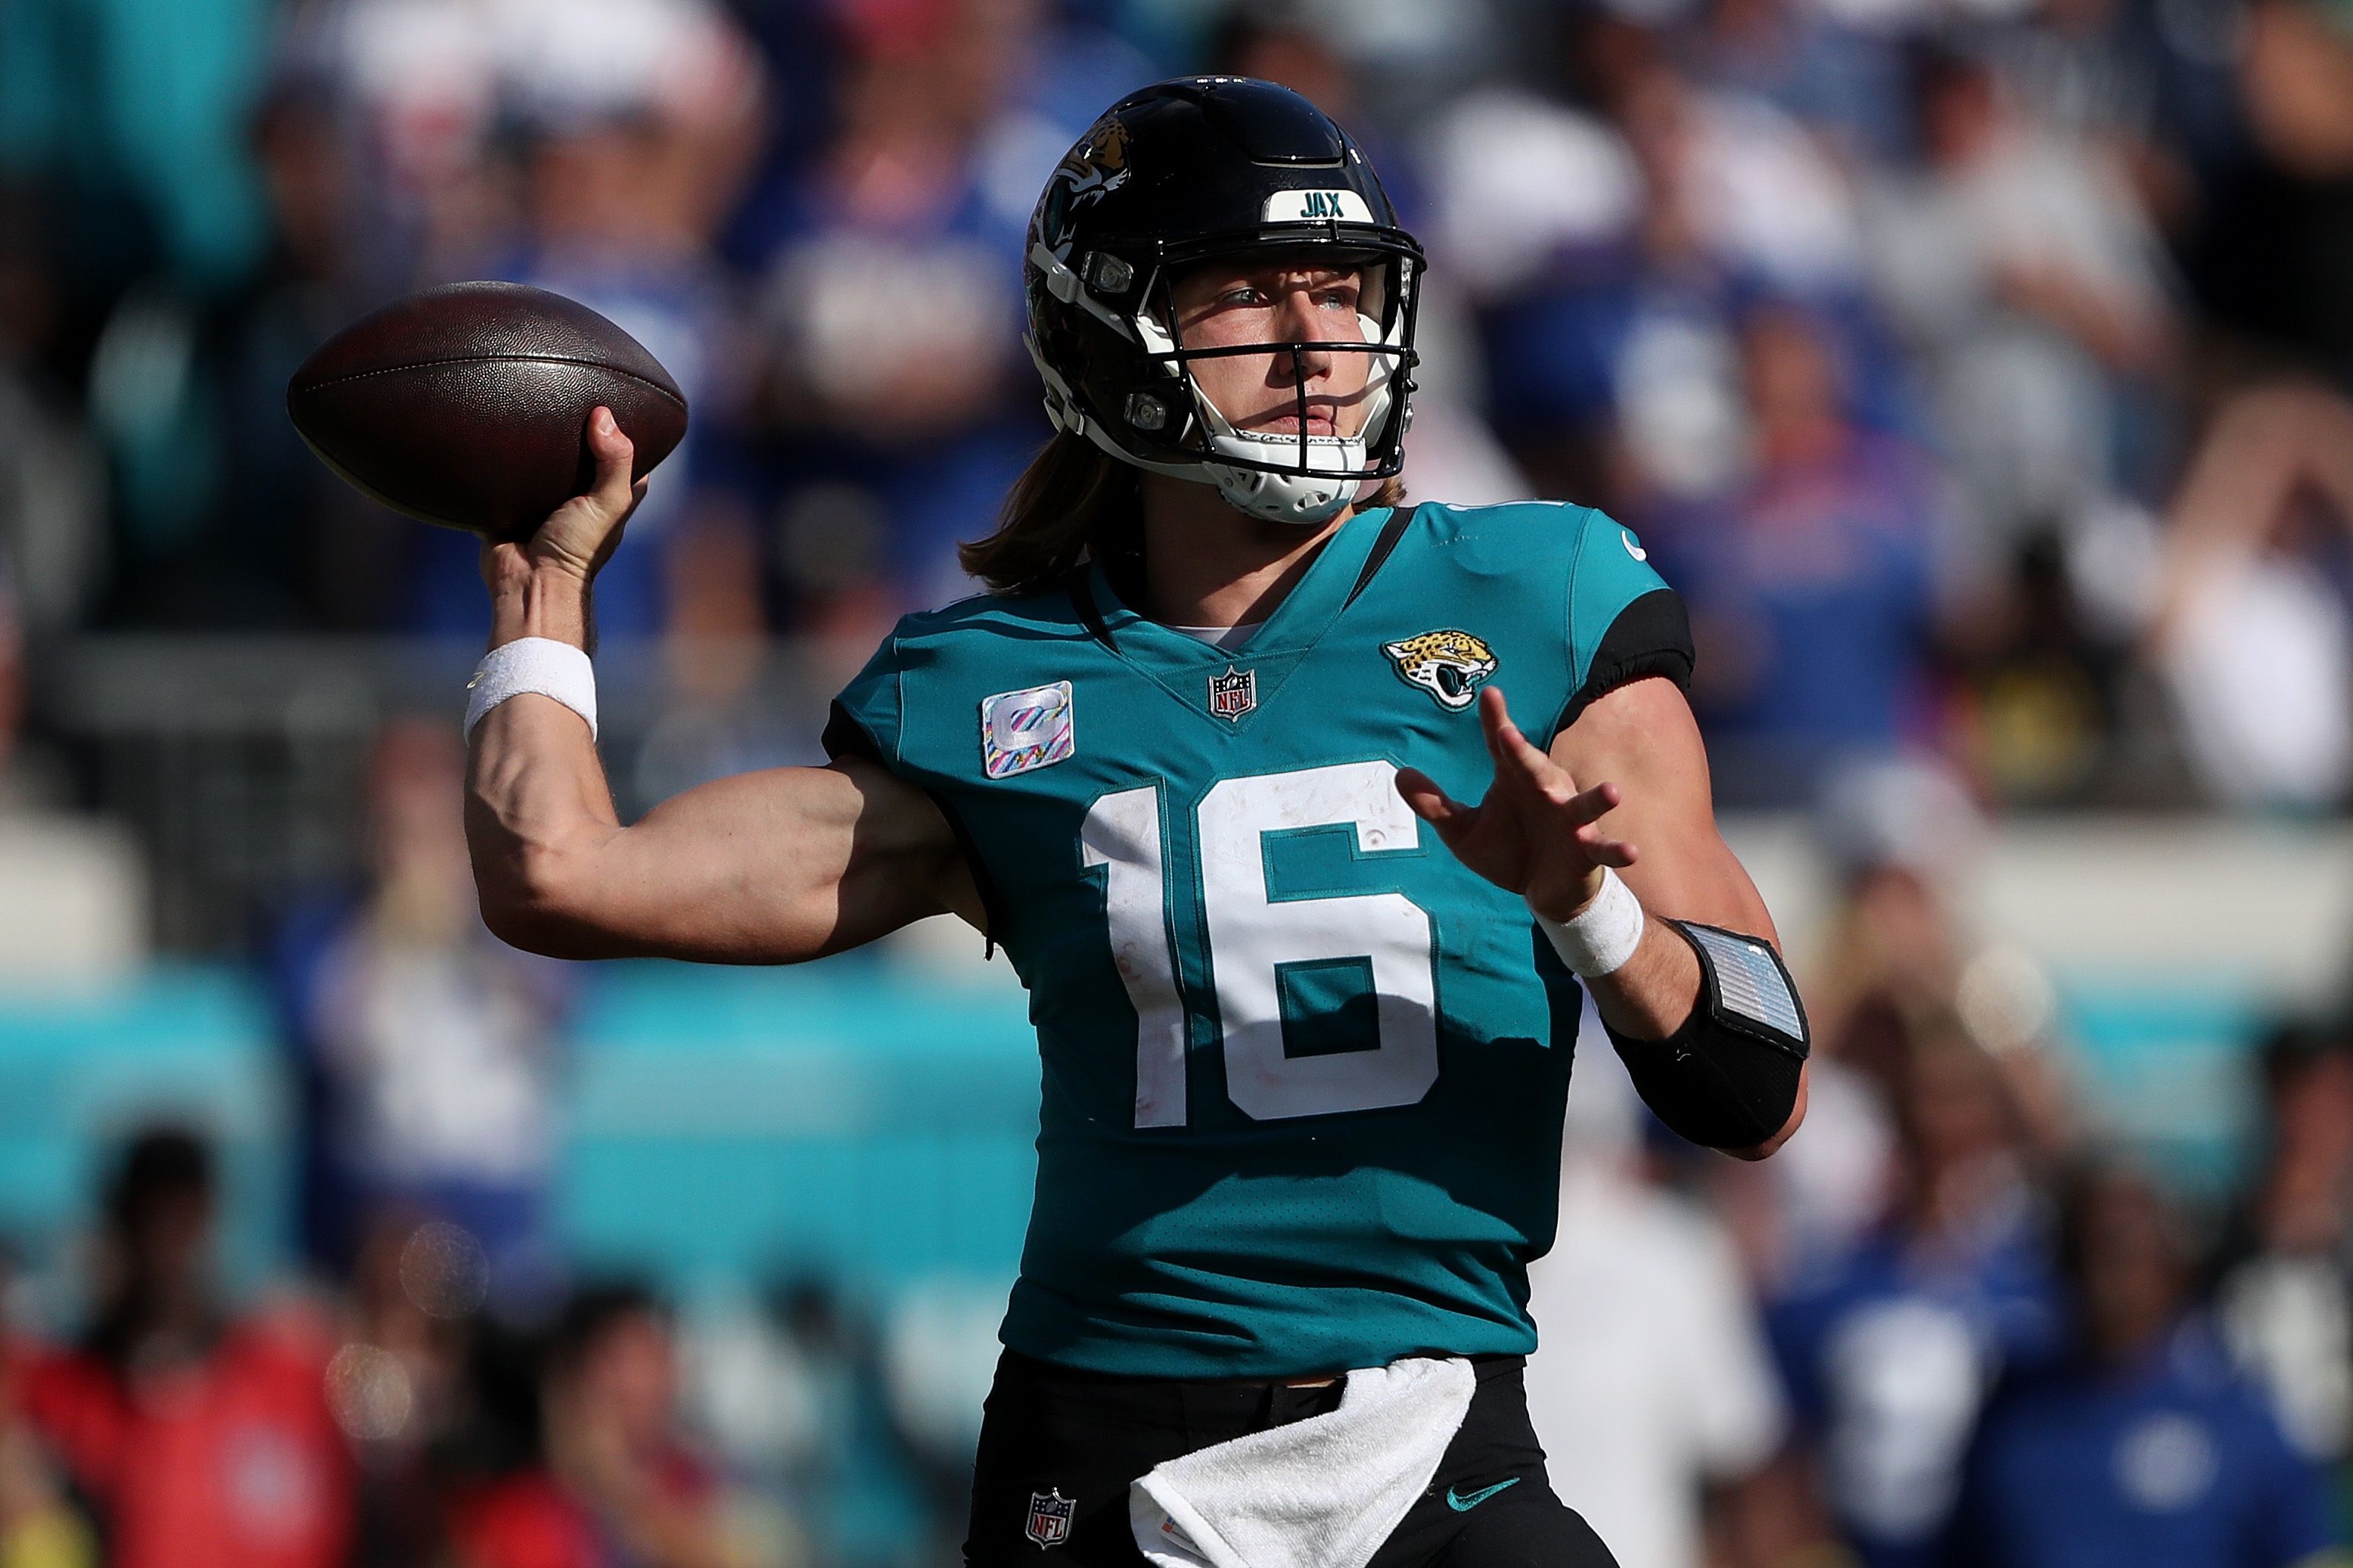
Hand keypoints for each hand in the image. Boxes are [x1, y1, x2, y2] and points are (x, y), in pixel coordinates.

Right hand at [480, 406, 649, 593]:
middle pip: (581, 454)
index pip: (625, 456)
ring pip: (543, 463)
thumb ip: (614, 461)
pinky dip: (503, 461)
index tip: (614, 401)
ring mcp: (545, 500)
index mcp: (609, 497)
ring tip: (527, 404)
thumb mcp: (607, 503)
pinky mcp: (511, 504)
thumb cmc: (575, 548)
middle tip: (563, 393)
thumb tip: (604, 415)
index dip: (624, 432)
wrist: (527, 580)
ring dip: (537, 444)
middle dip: (575, 430)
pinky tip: (495, 433)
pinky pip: (507, 477)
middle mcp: (580, 497)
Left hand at [1396, 685, 1635, 921]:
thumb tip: (1398, 775)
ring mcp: (1572, 819)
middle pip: (1536, 768)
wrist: (1543, 891)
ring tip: (1611, 793)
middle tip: (1504, 735)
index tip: (1490, 694)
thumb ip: (1434, 804)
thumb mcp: (1463, 831)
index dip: (1495, 720)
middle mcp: (1547, 791)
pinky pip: (1605, 848)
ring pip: (1584, 804)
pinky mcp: (1589, 849)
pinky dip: (1618, 849)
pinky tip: (1630, 851)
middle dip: (1523, 753)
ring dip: (1597, 798)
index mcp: (1515, 780)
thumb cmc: (1507, 850)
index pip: (1502, 747)